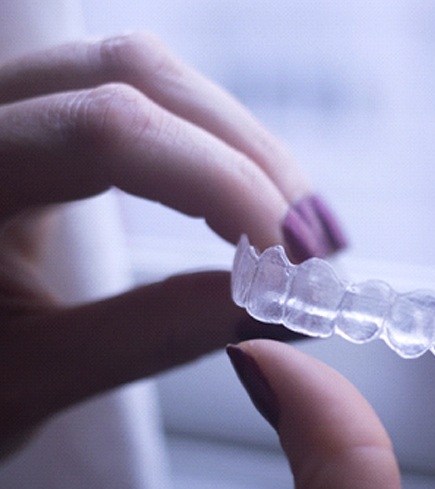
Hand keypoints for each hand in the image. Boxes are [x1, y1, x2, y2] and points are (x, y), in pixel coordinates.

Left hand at [0, 33, 344, 454]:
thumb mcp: (28, 381)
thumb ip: (150, 335)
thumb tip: (272, 304)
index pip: (104, 131)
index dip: (222, 183)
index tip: (290, 263)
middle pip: (135, 73)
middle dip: (249, 155)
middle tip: (313, 239)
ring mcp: (1, 107)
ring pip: (141, 71)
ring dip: (237, 142)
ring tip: (290, 221)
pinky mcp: (31, 119)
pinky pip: (133, 96)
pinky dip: (205, 142)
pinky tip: (242, 193)